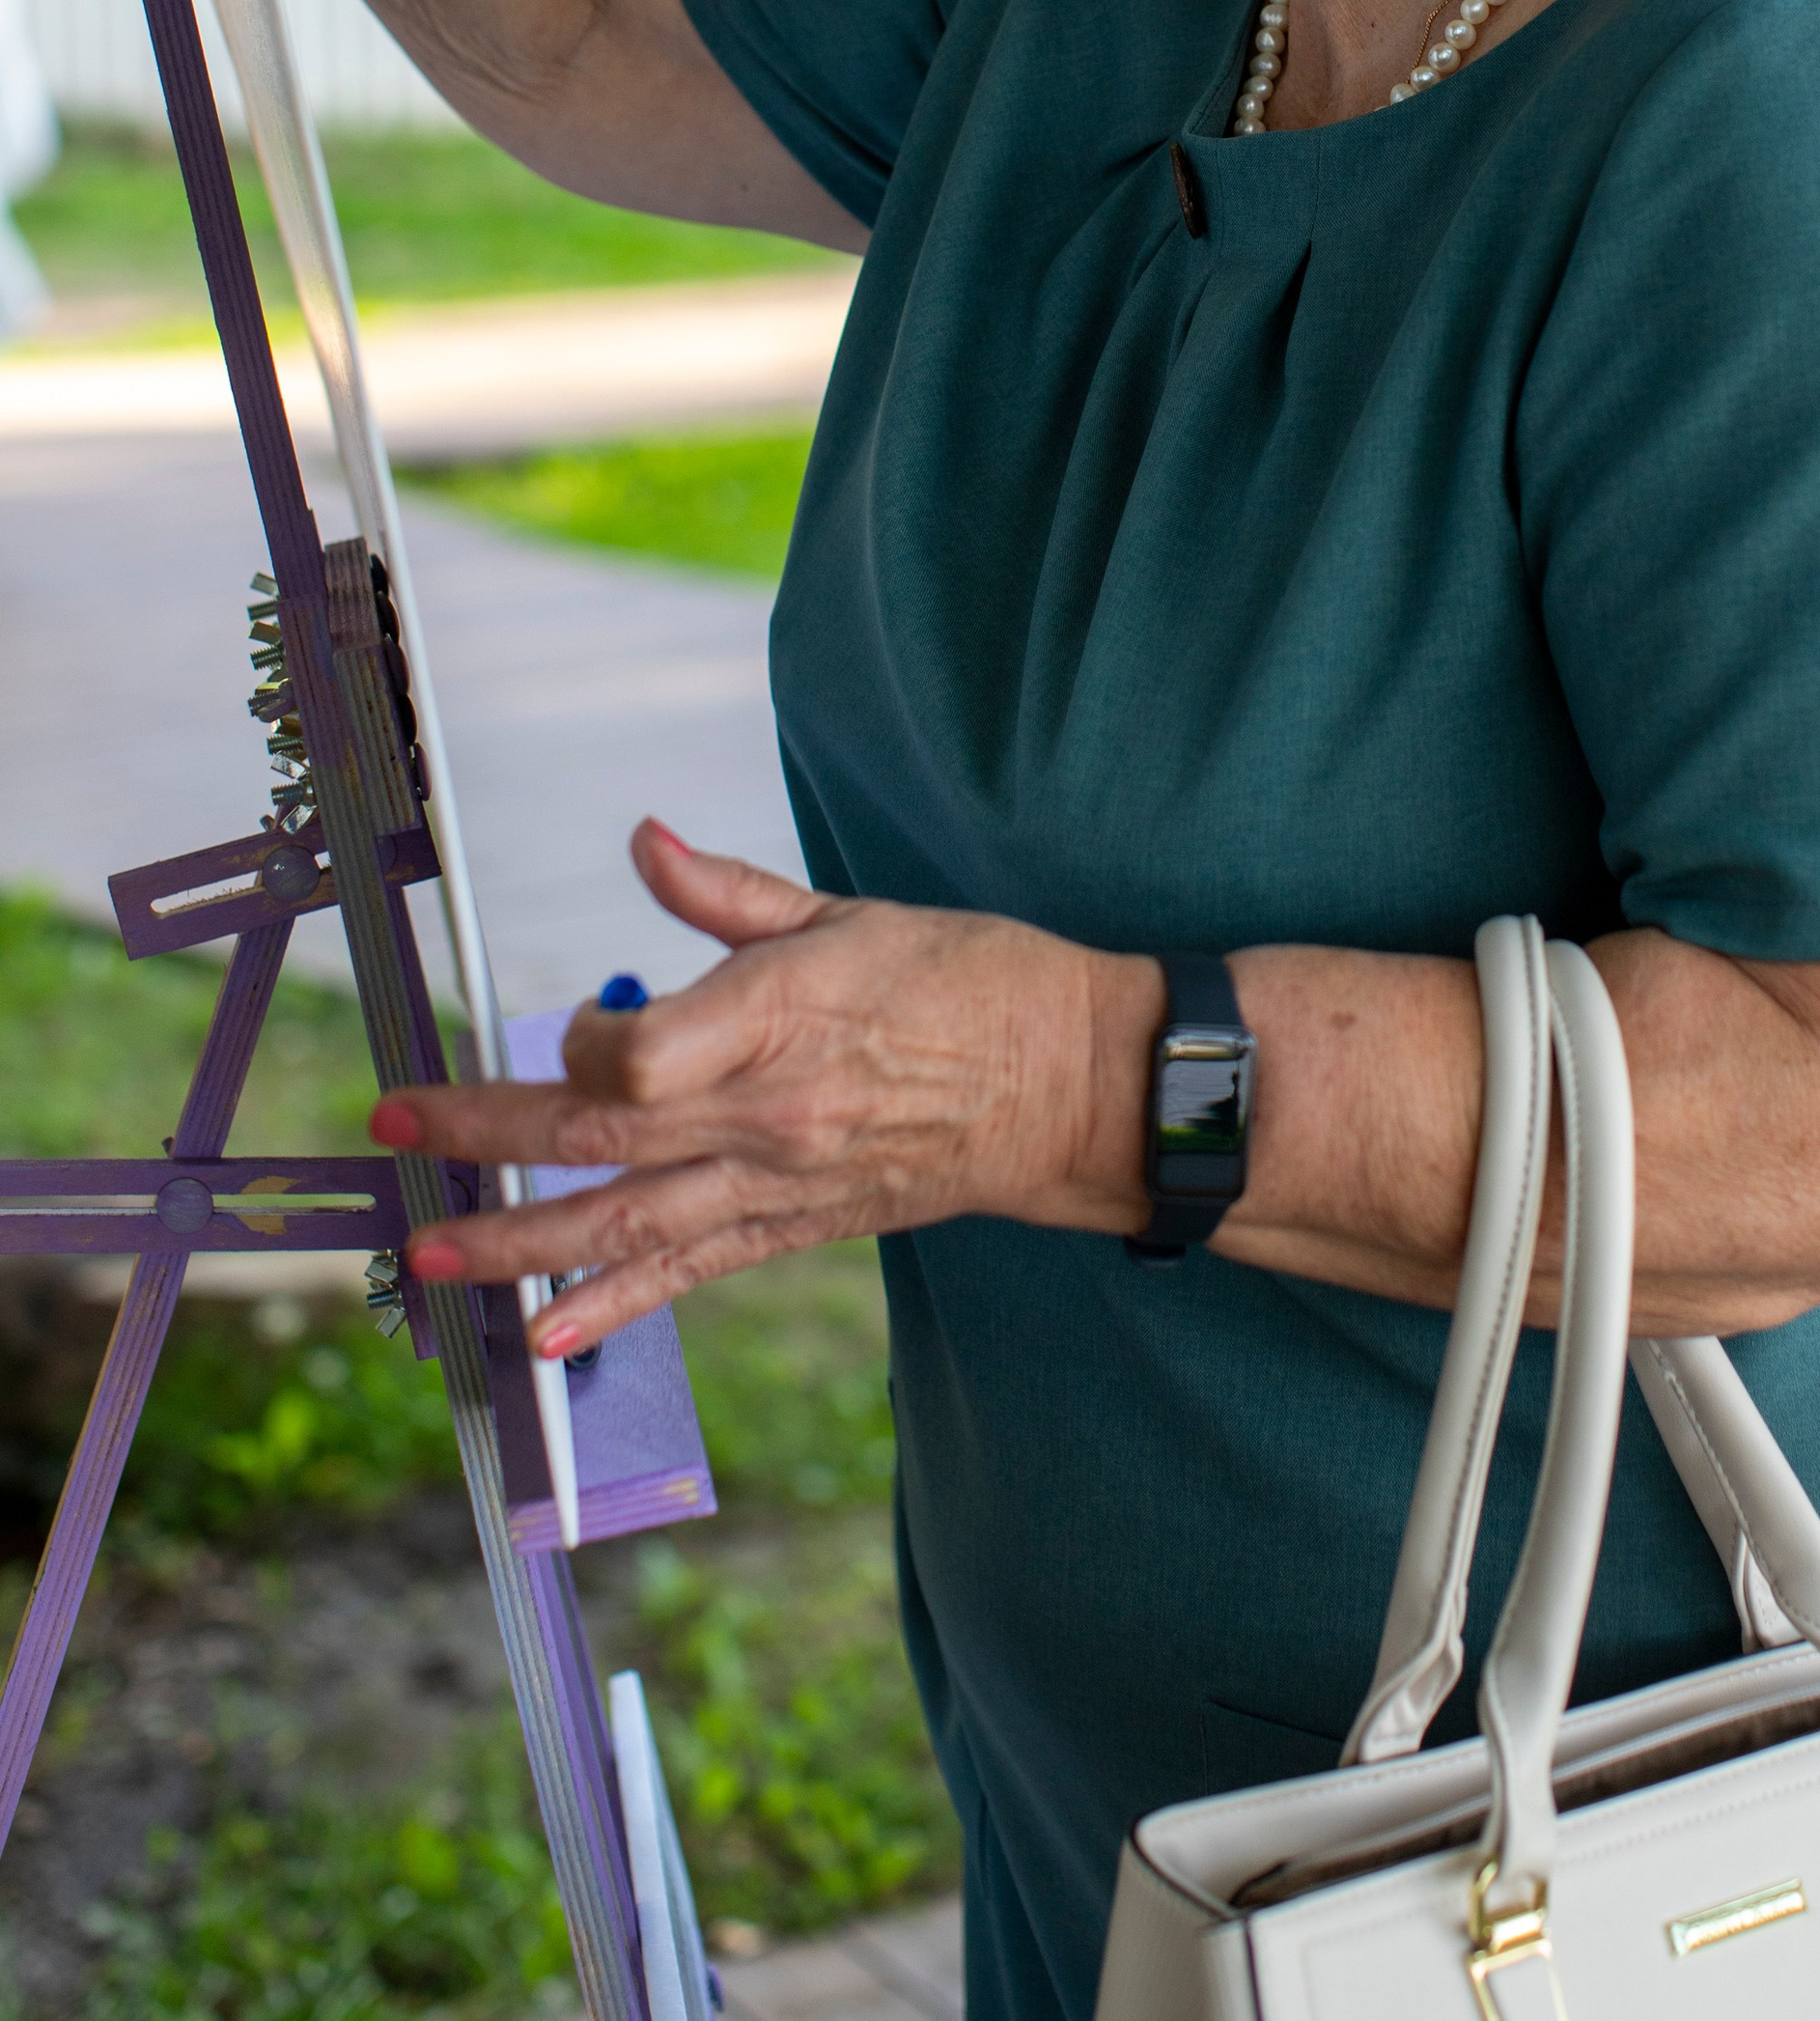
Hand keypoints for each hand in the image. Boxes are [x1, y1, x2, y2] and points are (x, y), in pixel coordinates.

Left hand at [371, 822, 1156, 1358]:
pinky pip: (686, 1275)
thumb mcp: (849, 911)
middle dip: (482, 1134)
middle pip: (598, 1134)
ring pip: (622, 1220)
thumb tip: (643, 843)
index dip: (578, 1041)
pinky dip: (608, 1307)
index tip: (570, 1022)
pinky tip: (539, 1334)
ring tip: (426, 1252)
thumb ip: (729, 892)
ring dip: (514, 1241)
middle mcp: (767, 1112)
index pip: (637, 1053)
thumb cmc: (970, 978)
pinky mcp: (793, 1228)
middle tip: (393, 1127)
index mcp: (781, 1015)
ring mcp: (777, 1182)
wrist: (1067, 1085)